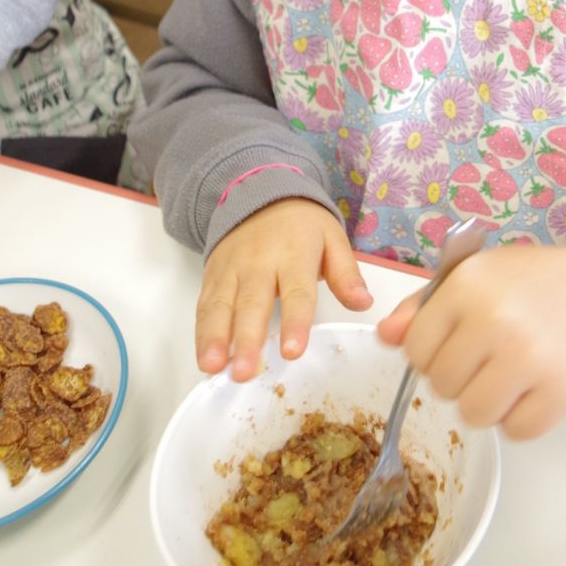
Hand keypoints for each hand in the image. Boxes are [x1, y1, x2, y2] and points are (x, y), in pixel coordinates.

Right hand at [196, 198, 372, 380]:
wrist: (260, 193)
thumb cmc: (300, 225)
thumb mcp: (332, 239)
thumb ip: (346, 273)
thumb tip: (363, 303)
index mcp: (294, 254)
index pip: (296, 292)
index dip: (295, 323)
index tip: (292, 351)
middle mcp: (259, 263)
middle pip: (252, 304)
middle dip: (247, 339)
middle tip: (245, 372)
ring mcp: (231, 270)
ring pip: (221, 306)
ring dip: (215, 339)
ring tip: (214, 368)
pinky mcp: (212, 276)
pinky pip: (205, 305)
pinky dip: (202, 332)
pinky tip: (205, 358)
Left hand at [377, 244, 565, 439]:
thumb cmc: (533, 282)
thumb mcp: (474, 276)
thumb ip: (423, 308)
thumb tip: (384, 337)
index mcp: (466, 287)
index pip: (416, 351)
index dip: (432, 353)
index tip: (457, 342)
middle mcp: (495, 320)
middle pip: (441, 386)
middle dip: (459, 378)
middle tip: (489, 356)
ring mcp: (530, 358)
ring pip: (474, 415)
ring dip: (487, 403)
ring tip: (508, 374)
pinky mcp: (561, 391)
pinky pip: (516, 432)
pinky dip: (521, 418)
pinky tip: (533, 387)